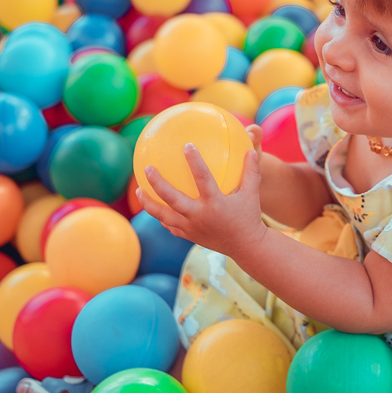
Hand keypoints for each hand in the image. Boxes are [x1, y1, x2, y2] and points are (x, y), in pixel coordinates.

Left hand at [136, 131, 266, 259]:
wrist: (246, 247)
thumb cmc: (249, 217)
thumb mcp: (252, 194)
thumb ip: (251, 172)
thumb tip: (251, 150)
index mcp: (215, 203)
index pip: (202, 178)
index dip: (194, 161)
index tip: (187, 146)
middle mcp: (199, 216)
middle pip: (172, 199)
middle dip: (157, 183)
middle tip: (147, 168)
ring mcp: (191, 228)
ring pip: (163, 215)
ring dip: (148, 203)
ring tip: (138, 190)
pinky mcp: (188, 236)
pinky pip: (170, 225)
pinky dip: (161, 216)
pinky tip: (155, 207)